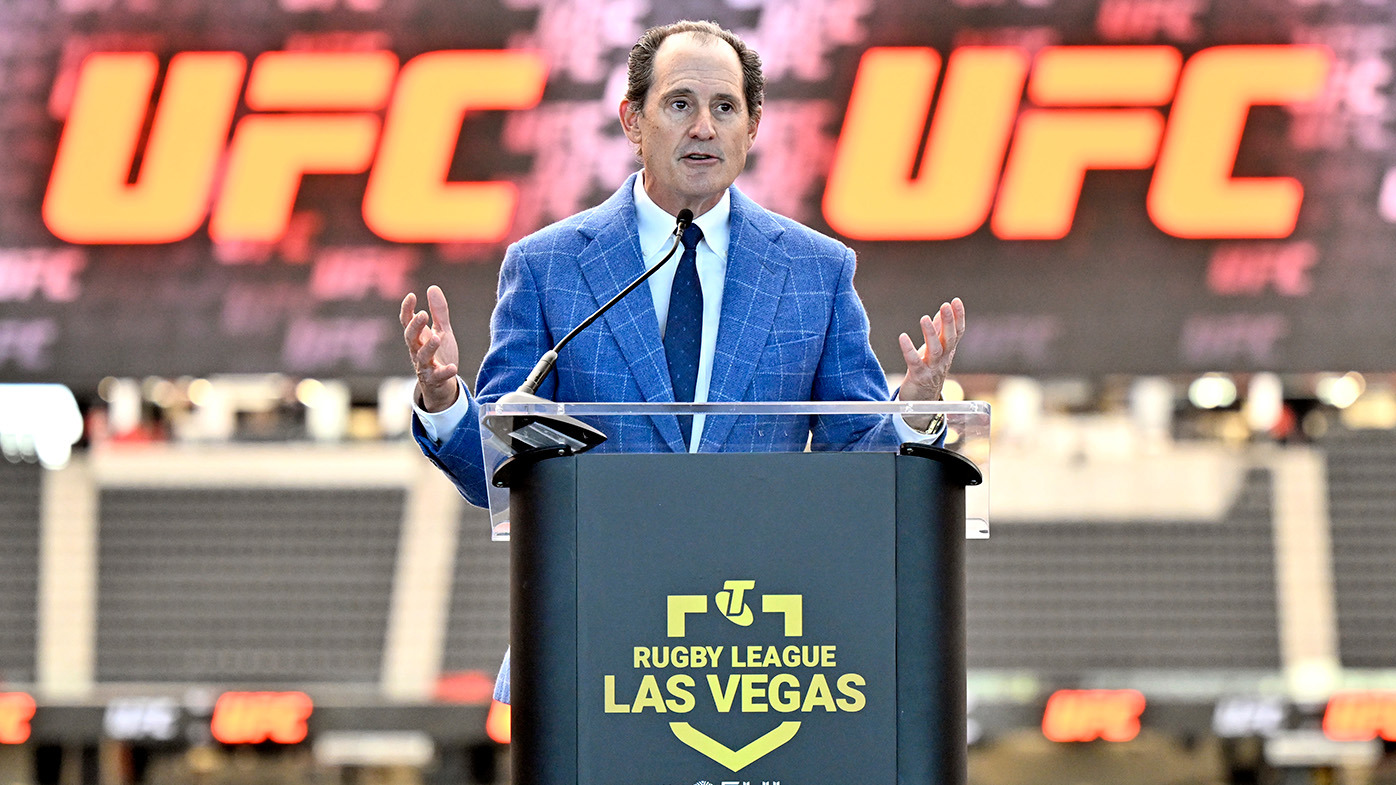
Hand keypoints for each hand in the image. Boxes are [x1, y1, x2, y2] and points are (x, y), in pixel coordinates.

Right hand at [400, 285, 460, 411]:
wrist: (443, 384)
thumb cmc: (440, 354)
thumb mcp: (442, 330)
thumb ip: (438, 312)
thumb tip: (432, 287)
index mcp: (418, 338)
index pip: (407, 322)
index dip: (407, 309)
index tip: (411, 296)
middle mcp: (417, 351)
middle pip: (410, 338)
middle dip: (415, 327)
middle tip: (423, 315)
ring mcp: (425, 366)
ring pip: (422, 357)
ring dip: (429, 347)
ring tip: (437, 337)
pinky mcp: (435, 379)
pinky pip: (438, 376)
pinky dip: (445, 372)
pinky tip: (453, 367)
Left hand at [896, 297, 965, 425]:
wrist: (923, 401)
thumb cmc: (928, 371)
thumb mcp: (935, 350)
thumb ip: (938, 331)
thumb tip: (941, 312)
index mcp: (948, 351)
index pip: (958, 332)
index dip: (958, 317)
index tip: (956, 300)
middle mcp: (943, 359)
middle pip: (950, 339)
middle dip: (948, 322)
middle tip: (945, 305)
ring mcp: (932, 368)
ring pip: (935, 350)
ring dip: (930, 333)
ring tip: (924, 318)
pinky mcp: (918, 376)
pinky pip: (914, 362)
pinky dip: (909, 349)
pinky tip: (902, 337)